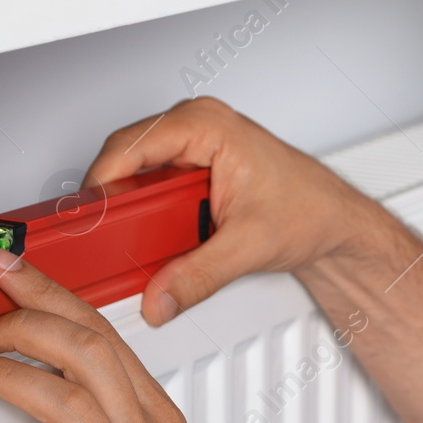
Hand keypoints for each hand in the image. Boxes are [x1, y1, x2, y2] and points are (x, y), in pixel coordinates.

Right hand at [84, 97, 384, 326]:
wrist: (335, 221)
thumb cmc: (310, 209)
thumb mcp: (249, 247)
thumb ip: (198, 276)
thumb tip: (159, 297)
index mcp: (207, 125)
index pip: (132, 145)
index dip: (102, 183)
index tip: (88, 218)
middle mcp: (196, 127)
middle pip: (126, 159)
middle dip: (115, 202)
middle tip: (105, 239)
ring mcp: (193, 147)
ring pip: (136, 176)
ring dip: (131, 212)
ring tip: (130, 243)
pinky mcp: (193, 170)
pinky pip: (152, 189)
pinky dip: (147, 217)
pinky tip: (151, 240)